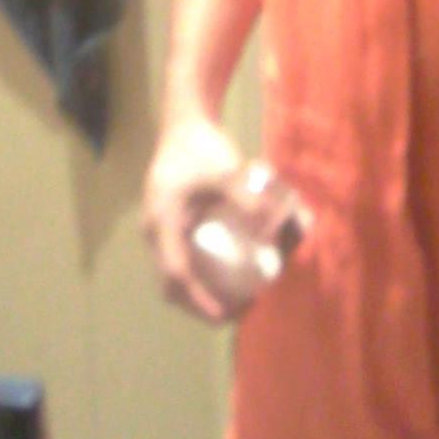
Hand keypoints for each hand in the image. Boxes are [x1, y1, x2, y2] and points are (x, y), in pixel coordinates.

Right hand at [140, 117, 245, 324]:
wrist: (185, 123)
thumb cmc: (202, 147)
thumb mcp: (226, 172)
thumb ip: (248, 198)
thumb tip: (283, 226)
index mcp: (163, 224)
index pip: (176, 274)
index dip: (199, 300)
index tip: (224, 315)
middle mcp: (156, 231)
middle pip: (170, 283)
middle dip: (198, 304)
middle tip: (233, 313)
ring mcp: (160, 228)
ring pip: (172, 273)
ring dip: (196, 293)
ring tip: (231, 302)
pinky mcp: (168, 223)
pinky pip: (178, 259)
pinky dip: (196, 275)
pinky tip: (224, 275)